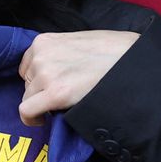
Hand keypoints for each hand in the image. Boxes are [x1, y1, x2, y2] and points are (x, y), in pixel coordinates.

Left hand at [17, 30, 137, 124]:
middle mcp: (40, 55)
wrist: (133, 59)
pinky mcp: (56, 93)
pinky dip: (31, 118)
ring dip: (43, 103)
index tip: (52, 86)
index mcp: (43, 41)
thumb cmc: (112, 49)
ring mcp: (46, 74)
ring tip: (65, 103)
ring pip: (28, 98)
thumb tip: (54, 70)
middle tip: (65, 94)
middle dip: (41, 91)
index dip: (39, 79)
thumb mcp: (77, 41)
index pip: (27, 66)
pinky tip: (42, 120)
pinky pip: (27, 111)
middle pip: (27, 83)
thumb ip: (59, 53)